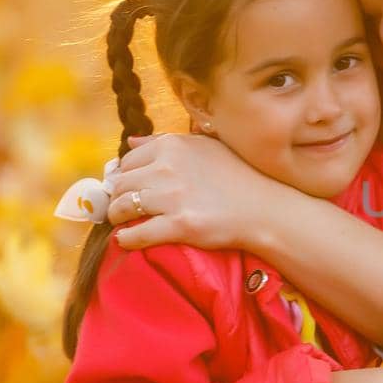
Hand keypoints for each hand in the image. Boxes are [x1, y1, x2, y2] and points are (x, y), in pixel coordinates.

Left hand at [105, 133, 286, 250]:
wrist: (264, 208)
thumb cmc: (237, 176)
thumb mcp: (203, 147)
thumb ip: (165, 142)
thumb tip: (130, 143)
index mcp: (172, 146)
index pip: (128, 161)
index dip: (126, 176)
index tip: (130, 188)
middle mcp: (168, 168)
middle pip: (121, 184)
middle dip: (117, 197)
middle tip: (123, 208)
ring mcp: (172, 197)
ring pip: (122, 207)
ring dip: (118, 217)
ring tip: (124, 222)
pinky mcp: (180, 225)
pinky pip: (137, 234)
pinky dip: (127, 239)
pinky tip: (127, 240)